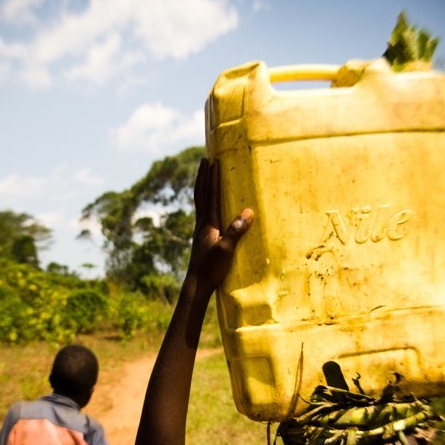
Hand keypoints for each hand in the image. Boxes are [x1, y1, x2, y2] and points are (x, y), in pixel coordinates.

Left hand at [187, 158, 252, 293]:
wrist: (197, 284)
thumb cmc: (212, 268)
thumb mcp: (227, 249)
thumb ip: (236, 230)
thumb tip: (248, 211)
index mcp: (208, 223)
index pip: (210, 195)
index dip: (212, 178)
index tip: (213, 161)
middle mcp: (201, 223)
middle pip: (200, 194)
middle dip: (203, 176)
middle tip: (204, 160)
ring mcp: (200, 230)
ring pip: (199, 202)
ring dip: (202, 186)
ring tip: (204, 175)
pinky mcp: (201, 237)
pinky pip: (202, 211)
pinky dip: (204, 200)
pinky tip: (207, 203)